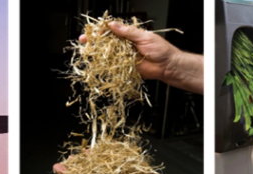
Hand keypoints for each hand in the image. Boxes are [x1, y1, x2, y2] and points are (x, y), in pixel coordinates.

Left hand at [54, 163, 189, 173]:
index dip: (65, 172)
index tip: (57, 166)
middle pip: (83, 170)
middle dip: (76, 164)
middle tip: (70, 158)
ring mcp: (108, 172)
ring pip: (93, 163)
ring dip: (87, 157)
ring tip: (83, 153)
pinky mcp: (118, 165)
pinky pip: (106, 158)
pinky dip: (101, 153)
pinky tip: (97, 151)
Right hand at [79, 21, 204, 94]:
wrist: (168, 66)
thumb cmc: (161, 50)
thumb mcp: (144, 37)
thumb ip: (128, 32)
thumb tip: (113, 25)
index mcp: (130, 35)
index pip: (112, 31)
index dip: (101, 31)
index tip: (92, 31)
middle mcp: (125, 46)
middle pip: (107, 43)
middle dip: (95, 42)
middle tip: (84, 41)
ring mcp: (124, 57)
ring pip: (108, 54)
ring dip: (97, 53)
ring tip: (87, 51)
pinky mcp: (125, 68)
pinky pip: (113, 67)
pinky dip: (104, 66)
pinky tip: (96, 63)